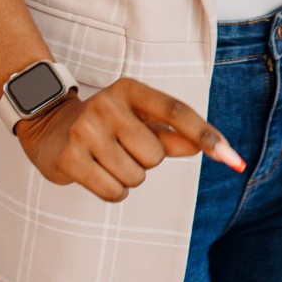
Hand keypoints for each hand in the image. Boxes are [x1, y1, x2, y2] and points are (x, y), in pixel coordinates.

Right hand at [14, 77, 244, 202]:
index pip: (176, 112)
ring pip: (135, 177)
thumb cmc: (108, 126)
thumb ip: (174, 135)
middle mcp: (107, 104)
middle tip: (123, 149)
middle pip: (156, 155)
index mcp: (131, 90)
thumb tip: (206, 147)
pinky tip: (97, 173)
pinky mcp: (70, 157)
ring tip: (108, 160)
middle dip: (146, 161)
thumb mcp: (140, 121)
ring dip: (129, 178)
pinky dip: (113, 191)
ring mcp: (86, 130)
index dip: (205, 135)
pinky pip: (114, 191)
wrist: (50, 128)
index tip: (231, 157)